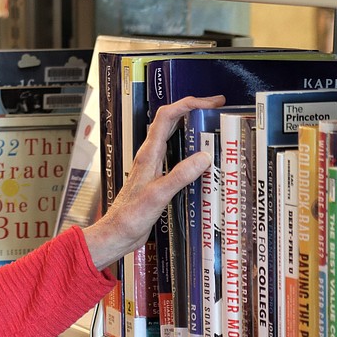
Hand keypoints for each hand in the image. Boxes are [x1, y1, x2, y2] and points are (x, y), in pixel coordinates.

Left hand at [82, 94, 225, 270]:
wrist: (117, 233)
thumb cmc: (131, 216)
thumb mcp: (159, 195)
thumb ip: (180, 175)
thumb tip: (205, 156)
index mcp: (148, 154)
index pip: (167, 117)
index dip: (188, 104)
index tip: (212, 102)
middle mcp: (149, 156)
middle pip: (170, 122)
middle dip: (193, 109)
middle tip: (218, 107)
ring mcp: (153, 166)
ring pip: (172, 137)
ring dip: (191, 126)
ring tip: (214, 126)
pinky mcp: (156, 178)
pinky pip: (175, 155)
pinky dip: (190, 149)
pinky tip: (203, 159)